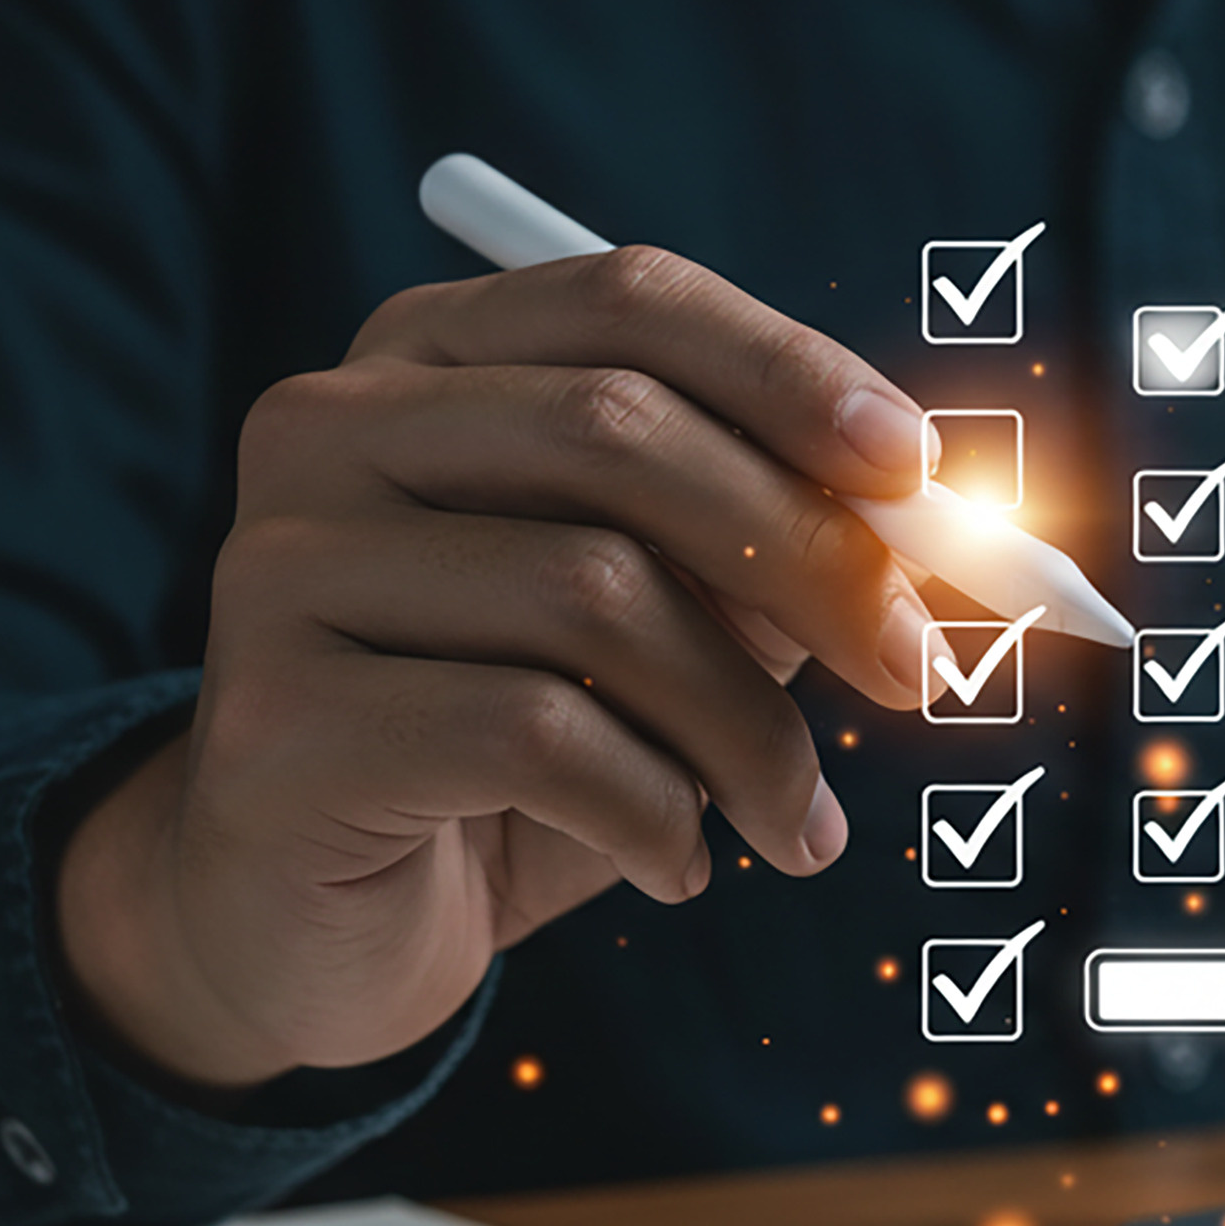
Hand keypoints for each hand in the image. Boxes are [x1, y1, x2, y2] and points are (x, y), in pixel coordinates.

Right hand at [54, 246, 937, 1095]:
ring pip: (593, 591)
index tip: (918, 472)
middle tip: (916, 673)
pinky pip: (532, 735)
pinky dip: (655, 813)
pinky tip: (675, 865)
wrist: (311, 925)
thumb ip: (773, 545)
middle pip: (617, 428)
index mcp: (428, 359)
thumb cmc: (513, 752)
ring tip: (794, 823)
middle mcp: (332, 427)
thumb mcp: (662, 627)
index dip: (790, 371)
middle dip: (809, 553)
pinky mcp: (278, 717)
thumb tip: (947, 517)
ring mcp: (282, 565)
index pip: (628, 300)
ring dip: (746, 728)